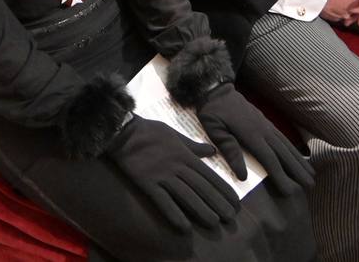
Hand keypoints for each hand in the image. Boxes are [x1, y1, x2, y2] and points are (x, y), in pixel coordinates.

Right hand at [107, 117, 239, 231]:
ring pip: (186, 195)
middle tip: (230, 217)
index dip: (223, 189)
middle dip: (217, 202)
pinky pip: (162, 201)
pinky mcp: (147, 183)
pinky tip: (184, 226)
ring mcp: (162, 175)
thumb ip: (194, 146)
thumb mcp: (175, 134)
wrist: (124, 131)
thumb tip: (212, 151)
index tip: (234, 201)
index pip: (209, 175)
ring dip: (201, 209)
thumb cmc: (150, 131)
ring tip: (214, 222)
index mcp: (185, 155)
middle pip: (201, 187)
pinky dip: (174, 214)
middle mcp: (177, 166)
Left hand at [195, 84, 314, 192]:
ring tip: (311, 174)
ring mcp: (266, 125)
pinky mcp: (265, 122)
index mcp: (251, 134)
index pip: (269, 159)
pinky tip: (299, 156)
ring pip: (286, 145)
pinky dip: (293, 149)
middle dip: (298, 170)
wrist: (217, 90)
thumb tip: (243, 175)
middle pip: (283, 153)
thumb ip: (229, 150)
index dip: (281, 175)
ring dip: (299, 160)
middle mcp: (263, 130)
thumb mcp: (214, 131)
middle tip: (311, 186)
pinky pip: (282, 138)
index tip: (291, 190)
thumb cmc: (212, 112)